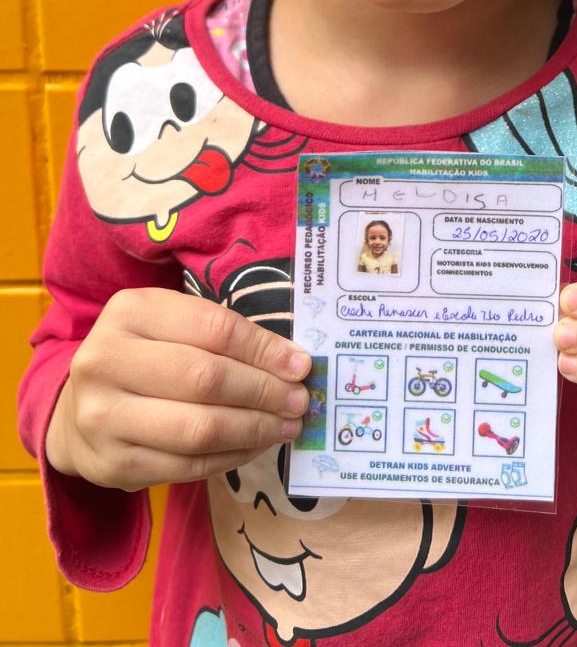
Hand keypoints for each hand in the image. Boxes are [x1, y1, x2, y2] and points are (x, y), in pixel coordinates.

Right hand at [45, 288, 311, 490]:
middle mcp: (106, 360)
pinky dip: (232, 456)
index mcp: (130, 311)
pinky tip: (255, 445)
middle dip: (264, 392)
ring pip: (198, 428)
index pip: (214, 328)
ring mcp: (103, 416)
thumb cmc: (143, 356)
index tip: (300, 365)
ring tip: (286, 426)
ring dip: (255, 429)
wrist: (77, 409)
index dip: (264, 349)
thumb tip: (293, 362)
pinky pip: (187, 464)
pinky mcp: (112, 463)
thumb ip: (223, 335)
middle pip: (206, 378)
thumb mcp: (172, 324)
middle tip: (300, 400)